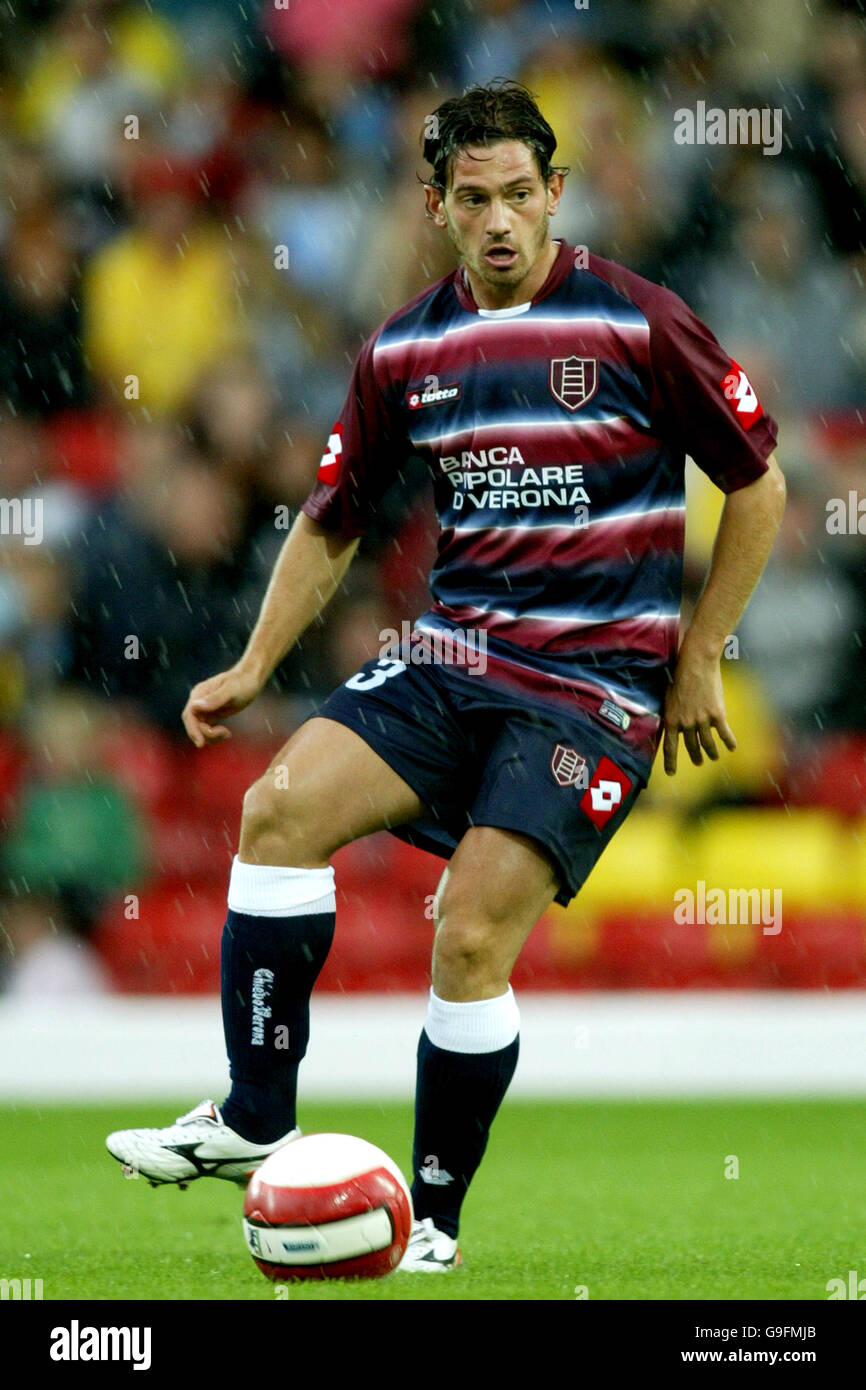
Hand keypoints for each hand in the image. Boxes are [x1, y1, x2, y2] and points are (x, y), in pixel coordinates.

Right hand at [181, 664, 262, 746]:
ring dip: (210, 736)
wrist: (251, 679)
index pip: (190, 715)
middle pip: (192, 723)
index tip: (201, 743)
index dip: (193, 730)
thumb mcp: (231, 690)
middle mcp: (199, 700)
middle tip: (224, 734)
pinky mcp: (211, 713)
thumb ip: (214, 698)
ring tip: (227, 733)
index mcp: (200, 693)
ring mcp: (204, 707)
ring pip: (198, 728)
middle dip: (204, 734)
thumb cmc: (242, 682)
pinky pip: (205, 728)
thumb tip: (195, 706)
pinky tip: (226, 733)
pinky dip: (213, 735)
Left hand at [662, 652, 735, 775]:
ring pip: (708, 744)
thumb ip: (672, 712)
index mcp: (672, 719)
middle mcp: (686, 723)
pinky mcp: (717, 714)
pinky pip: (724, 734)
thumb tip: (672, 724)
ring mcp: (702, 720)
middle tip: (698, 763)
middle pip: (691, 746)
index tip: (671, 773)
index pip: (670, 746)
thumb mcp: (669, 696)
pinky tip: (732, 748)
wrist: (696, 663)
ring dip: (711, 753)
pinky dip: (729, 742)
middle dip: (695, 757)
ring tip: (714, 757)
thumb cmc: (679, 675)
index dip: (670, 762)